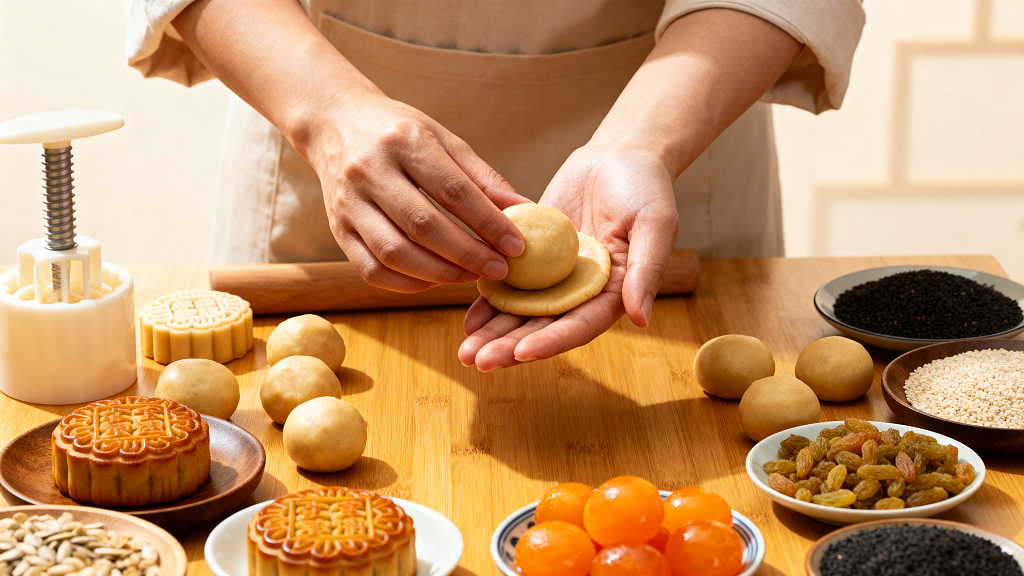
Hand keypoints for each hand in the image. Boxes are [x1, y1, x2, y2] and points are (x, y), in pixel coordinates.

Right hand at [307, 93, 527, 292]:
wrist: (334, 122)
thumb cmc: (399, 132)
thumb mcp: (443, 138)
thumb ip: (482, 177)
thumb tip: (524, 209)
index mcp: (404, 141)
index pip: (454, 191)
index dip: (489, 223)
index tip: (516, 245)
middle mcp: (370, 171)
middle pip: (424, 225)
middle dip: (468, 254)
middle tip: (499, 269)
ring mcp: (348, 202)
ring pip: (395, 253)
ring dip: (439, 273)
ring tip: (470, 276)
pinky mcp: (337, 228)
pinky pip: (371, 269)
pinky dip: (406, 283)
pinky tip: (435, 280)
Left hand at [458, 144, 678, 370]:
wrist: (619, 154)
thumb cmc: (646, 186)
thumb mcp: (655, 222)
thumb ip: (648, 269)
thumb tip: (641, 317)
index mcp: (613, 292)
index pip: (581, 324)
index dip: (552, 341)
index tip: (522, 352)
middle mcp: (581, 292)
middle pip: (544, 326)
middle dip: (511, 347)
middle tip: (477, 361)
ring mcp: (555, 277)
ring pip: (521, 312)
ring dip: (494, 333)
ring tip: (465, 352)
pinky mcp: (533, 258)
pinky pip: (508, 283)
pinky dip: (489, 302)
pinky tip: (468, 319)